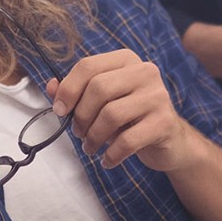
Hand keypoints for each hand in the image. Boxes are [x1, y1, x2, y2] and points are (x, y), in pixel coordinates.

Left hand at [47, 49, 195, 171]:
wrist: (170, 140)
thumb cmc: (130, 118)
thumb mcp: (102, 102)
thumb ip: (76, 92)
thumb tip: (51, 87)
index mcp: (126, 60)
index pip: (88, 66)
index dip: (68, 89)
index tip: (60, 110)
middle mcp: (145, 72)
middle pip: (98, 88)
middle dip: (81, 116)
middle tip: (78, 133)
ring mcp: (157, 96)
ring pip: (111, 114)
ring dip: (93, 137)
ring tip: (90, 147)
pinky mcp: (164, 122)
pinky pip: (127, 140)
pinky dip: (111, 154)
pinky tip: (107, 160)